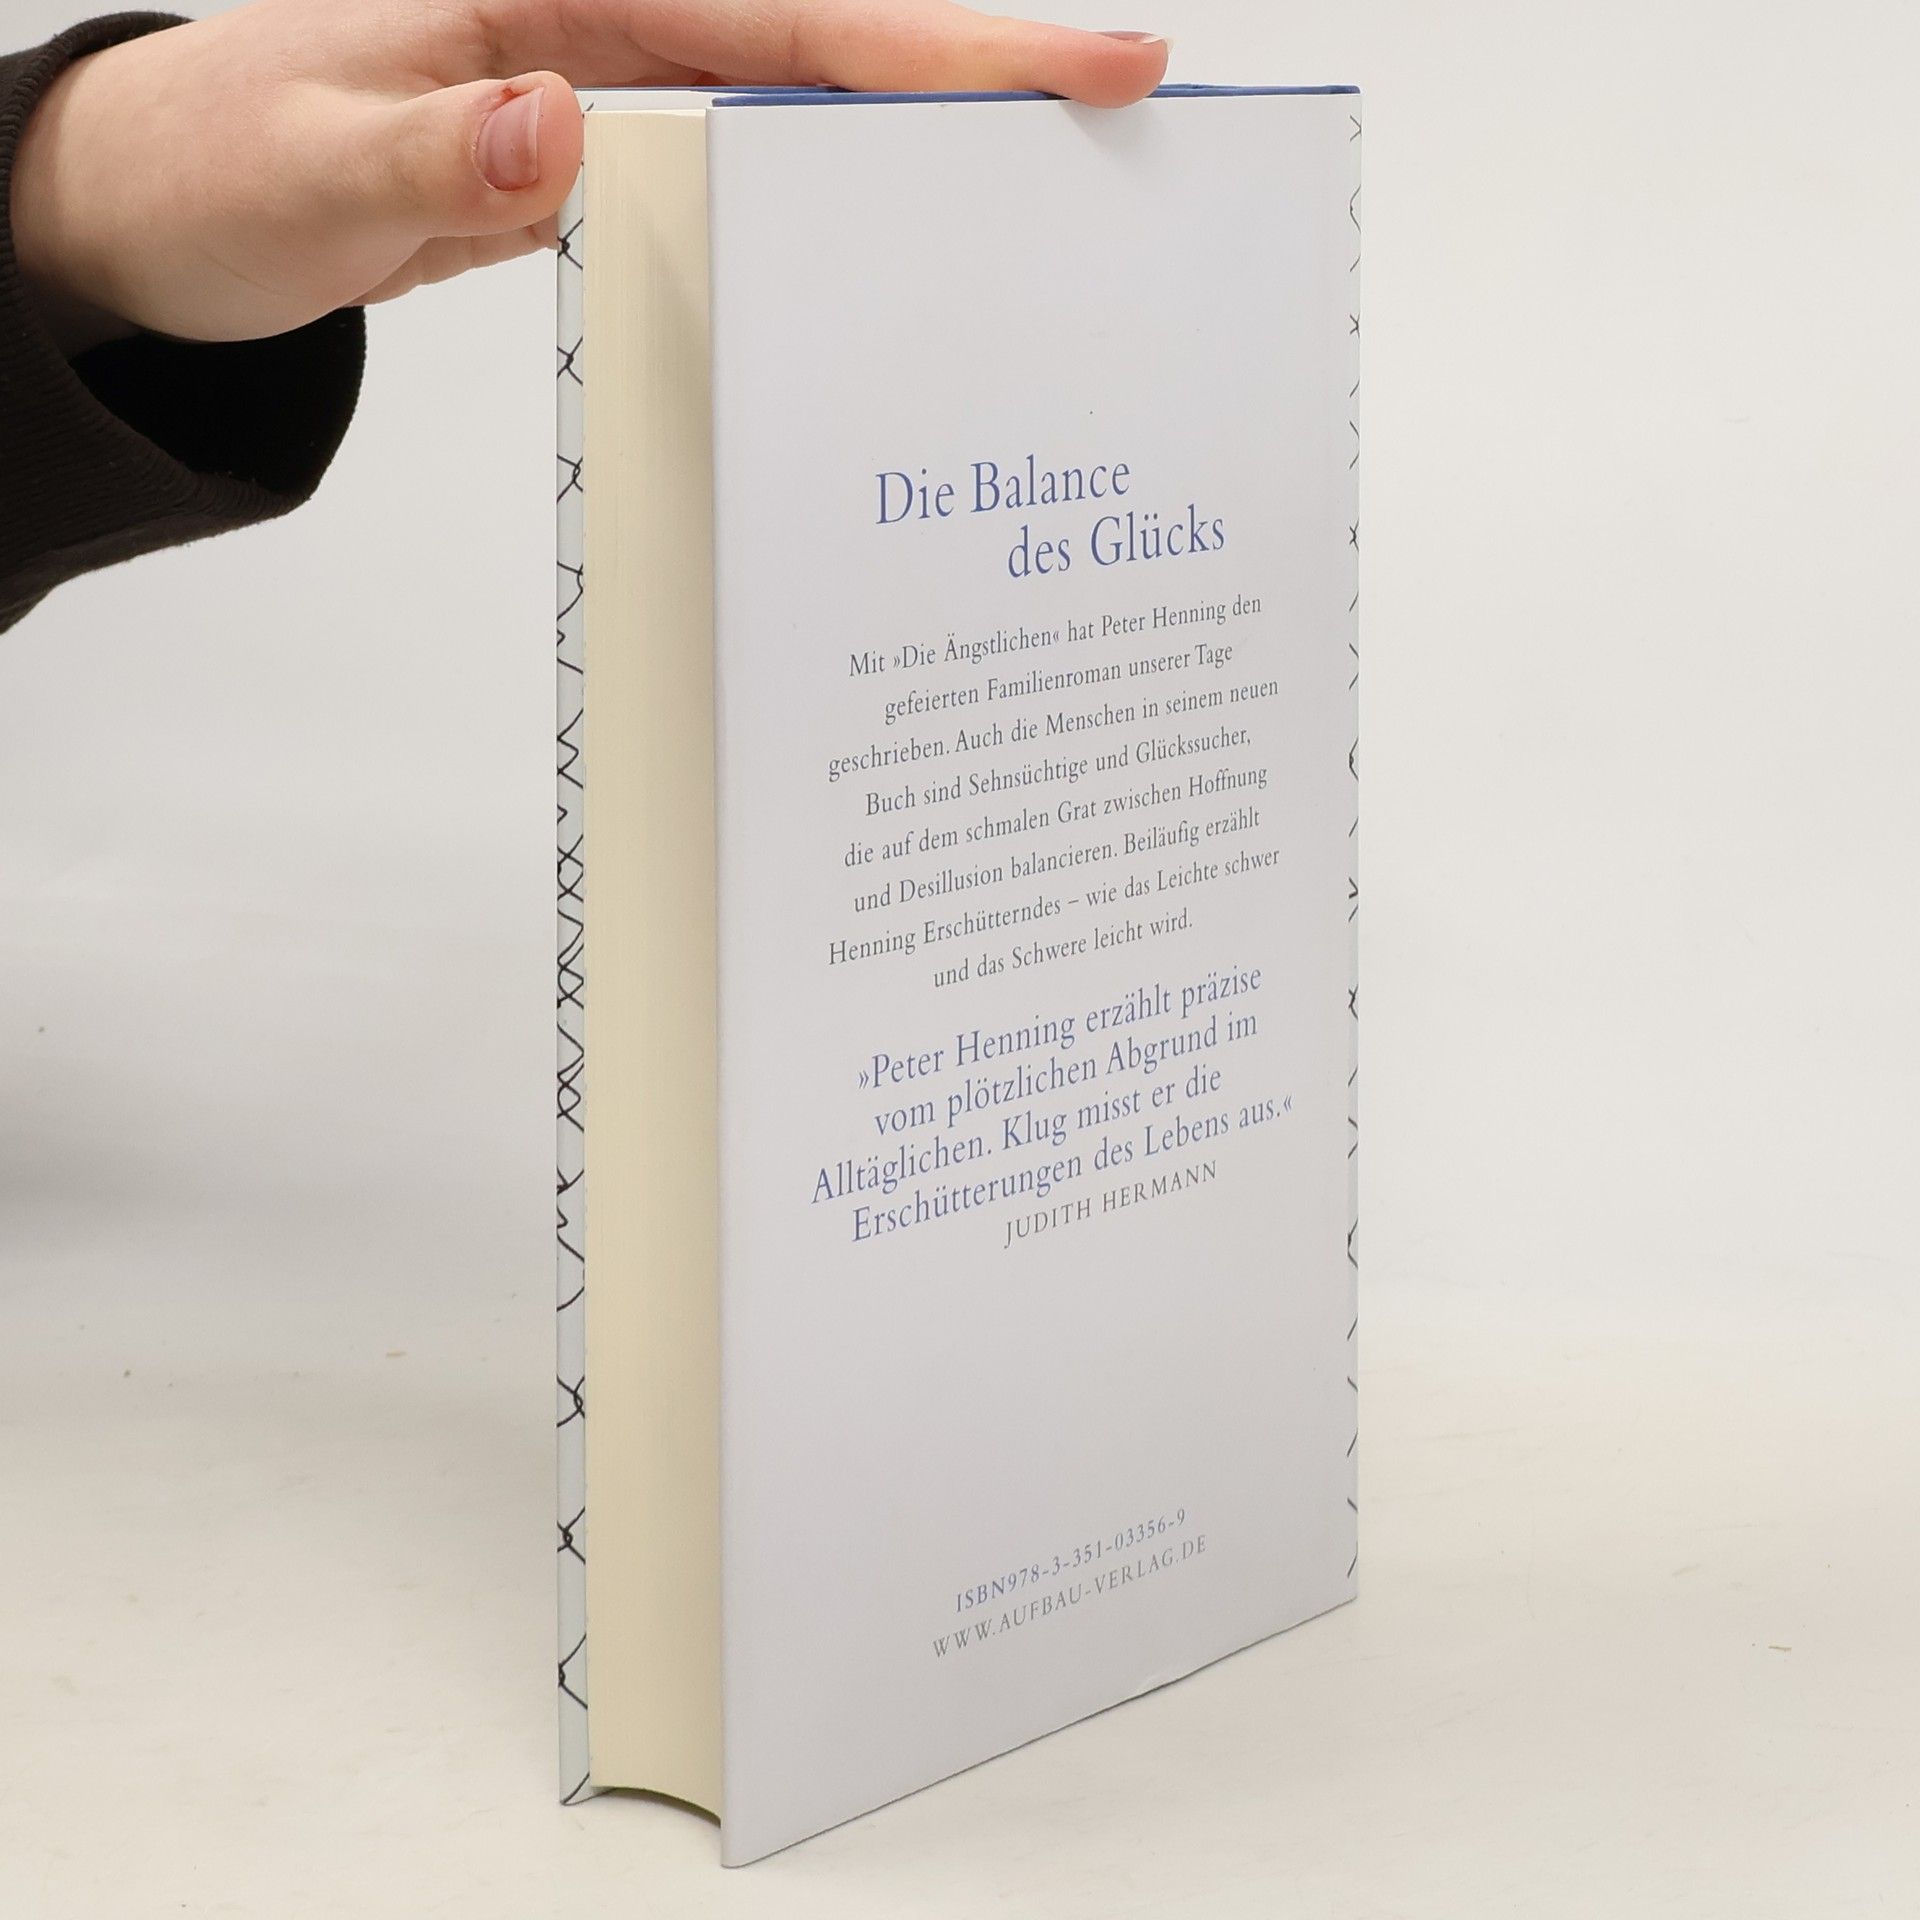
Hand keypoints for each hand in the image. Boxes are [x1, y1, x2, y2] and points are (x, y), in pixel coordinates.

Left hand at [11, 1, 1166, 348]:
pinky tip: (875, 267)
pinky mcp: (593, 168)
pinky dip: (817, 215)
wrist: (155, 209)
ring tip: (1033, 219)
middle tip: (1122, 130)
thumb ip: (428, 160)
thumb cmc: (212, 168)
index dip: (941, 41)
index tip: (1091, 59)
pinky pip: (737, 180)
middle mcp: (595, 27)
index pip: (787, 13)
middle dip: (976, 84)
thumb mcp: (302, 171)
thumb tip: (564, 127)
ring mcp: (604, 95)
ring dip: (910, 156)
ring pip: (797, 115)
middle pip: (828, 47)